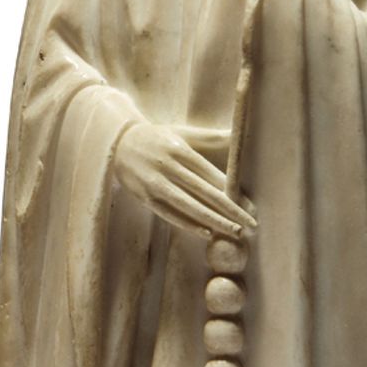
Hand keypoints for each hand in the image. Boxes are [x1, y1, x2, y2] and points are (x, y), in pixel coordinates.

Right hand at [113, 119, 251, 240]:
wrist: (116, 144)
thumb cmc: (157, 139)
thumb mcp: (182, 133)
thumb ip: (210, 137)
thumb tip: (238, 135)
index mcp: (180, 150)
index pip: (211, 175)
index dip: (232, 191)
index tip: (250, 205)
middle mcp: (168, 167)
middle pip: (205, 193)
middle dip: (230, 211)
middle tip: (250, 225)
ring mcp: (155, 184)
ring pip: (189, 206)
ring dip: (214, 221)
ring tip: (234, 232)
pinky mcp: (144, 198)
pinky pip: (170, 214)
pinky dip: (189, 225)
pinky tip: (207, 233)